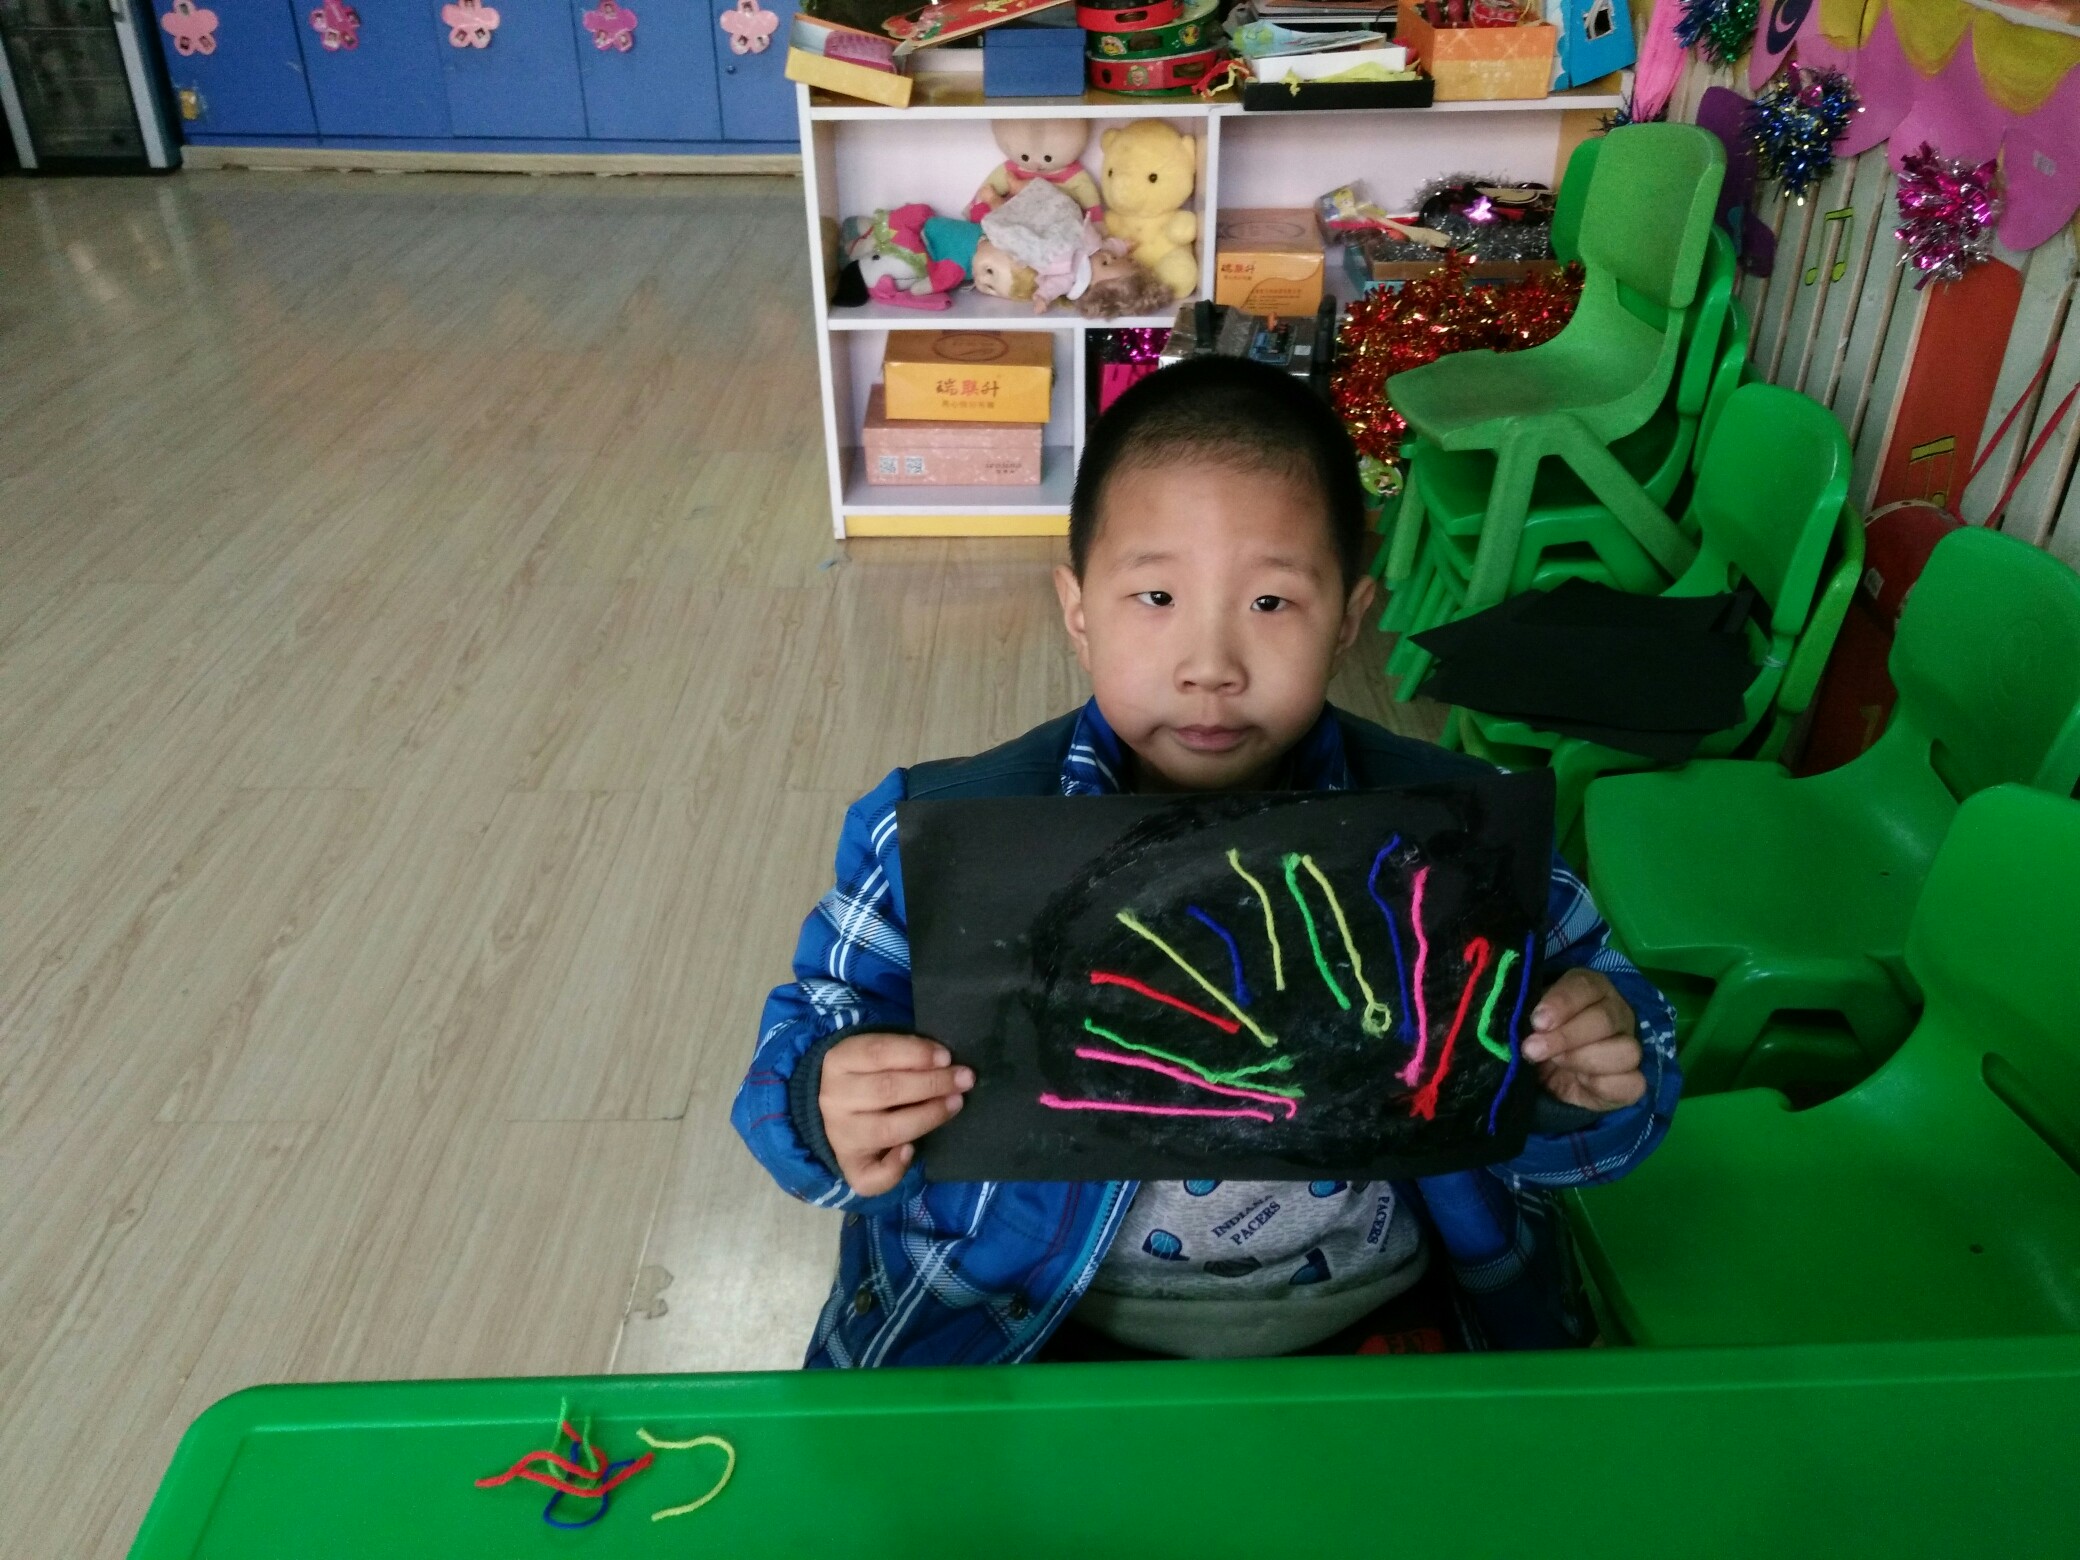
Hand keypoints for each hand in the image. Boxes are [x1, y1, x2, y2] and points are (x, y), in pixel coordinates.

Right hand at [818, 1033, 974, 1197]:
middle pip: (886, 1090)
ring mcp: (839, 1135)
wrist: (838, 1112)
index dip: (916, 1053)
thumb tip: (943, 1061)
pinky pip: (871, 1176)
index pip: (878, 1052)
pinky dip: (895, 1167)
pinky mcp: (849, 1165)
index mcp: (839, 1062)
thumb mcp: (877, 1057)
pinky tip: (912, 1151)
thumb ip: (903, 1055)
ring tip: (955, 1104)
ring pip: (886, 1130)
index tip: (946, 1057)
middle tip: (965, 1079)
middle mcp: (834, 1098)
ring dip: (928, 1117)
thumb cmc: (870, 1077)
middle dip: (932, 1084)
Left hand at [1521, 969, 1644, 1111]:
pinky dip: (1603, 1084)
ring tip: (1555, 1064)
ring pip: (1626, 1050)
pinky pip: (1633, 1083)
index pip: (1585, 986)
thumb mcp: (1526, 1019)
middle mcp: (1615, 1012)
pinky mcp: (1631, 1081)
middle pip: (1605, 1019)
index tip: (1537, 1021)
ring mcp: (1628, 1045)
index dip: (1562, 1003)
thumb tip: (1525, 1023)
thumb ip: (1525, 1014)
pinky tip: (1578, 1081)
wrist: (1544, 1074)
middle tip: (1532, 1049)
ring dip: (1584, 1059)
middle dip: (1566, 1037)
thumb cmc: (1535, 1034)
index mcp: (1591, 988)